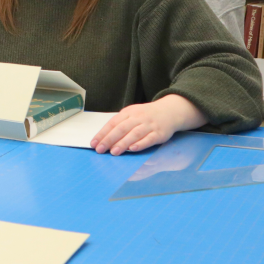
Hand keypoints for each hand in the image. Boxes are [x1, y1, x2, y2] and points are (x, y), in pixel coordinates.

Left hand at [90, 94, 206, 155]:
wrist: (169, 111)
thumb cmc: (146, 115)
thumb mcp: (132, 114)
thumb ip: (120, 124)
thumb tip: (104, 138)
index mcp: (128, 112)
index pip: (113, 123)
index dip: (102, 133)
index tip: (94, 143)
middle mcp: (138, 118)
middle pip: (121, 129)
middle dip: (109, 139)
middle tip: (100, 149)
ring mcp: (149, 125)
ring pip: (134, 134)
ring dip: (123, 143)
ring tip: (114, 152)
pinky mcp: (159, 133)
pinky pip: (149, 139)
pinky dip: (140, 144)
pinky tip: (132, 149)